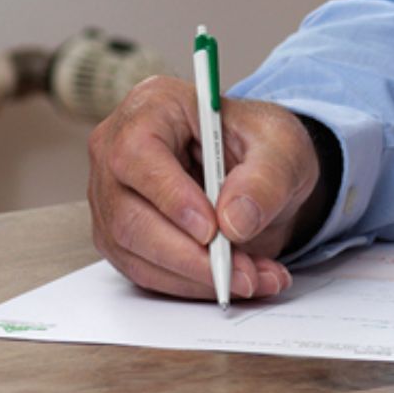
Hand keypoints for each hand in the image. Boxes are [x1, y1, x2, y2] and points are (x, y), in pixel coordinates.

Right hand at [86, 77, 318, 300]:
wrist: (257, 170)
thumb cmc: (258, 144)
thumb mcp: (282, 147)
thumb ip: (265, 179)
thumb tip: (235, 221)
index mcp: (151, 107)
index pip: (136, 153)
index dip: (169, 196)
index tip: (211, 231)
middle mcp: (117, 150)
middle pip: (127, 214)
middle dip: (188, 255)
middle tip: (240, 273)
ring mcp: (112, 196)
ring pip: (133, 252)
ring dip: (194, 277)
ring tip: (251, 278)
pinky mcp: (120, 235)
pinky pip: (144, 272)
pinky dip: (190, 285)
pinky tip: (233, 281)